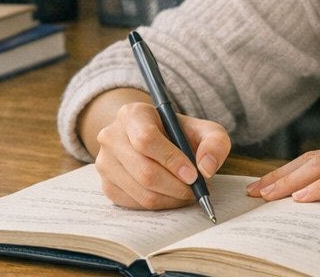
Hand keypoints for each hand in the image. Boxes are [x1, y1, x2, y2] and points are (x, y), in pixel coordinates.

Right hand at [93, 98, 231, 209]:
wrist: (151, 139)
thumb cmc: (177, 134)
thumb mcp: (202, 129)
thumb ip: (214, 142)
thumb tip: (206, 168)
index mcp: (132, 114)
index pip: (147, 139)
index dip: (172, 160)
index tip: (193, 174)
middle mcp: (112, 137)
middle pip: (144, 171)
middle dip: (176, 186)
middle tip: (196, 189)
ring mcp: (105, 163)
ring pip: (141, 192)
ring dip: (171, 199)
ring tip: (188, 192)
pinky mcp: (107, 185)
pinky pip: (135, 204)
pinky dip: (160, 205)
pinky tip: (171, 196)